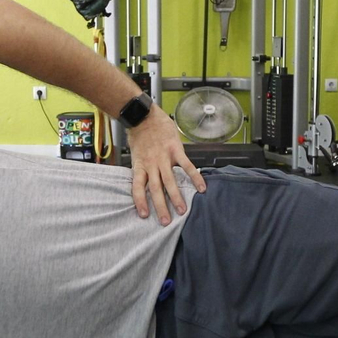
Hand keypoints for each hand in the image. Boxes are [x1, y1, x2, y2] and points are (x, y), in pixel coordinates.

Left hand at [127, 108, 204, 224]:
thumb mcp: (136, 154)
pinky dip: (194, 177)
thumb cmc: (139, 135)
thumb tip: (144, 184)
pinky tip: (201, 187)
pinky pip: (186, 166)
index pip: (137, 187)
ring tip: (182, 210)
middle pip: (155, 188)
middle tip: (165, 221)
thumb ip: (142, 168)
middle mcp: (151, 164)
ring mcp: (164, 157)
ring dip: (176, 197)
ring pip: (170, 181)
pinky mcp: (175, 150)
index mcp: (140, 166)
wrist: (143, 116)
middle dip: (161, 206)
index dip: (140, 202)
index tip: (144, 215)